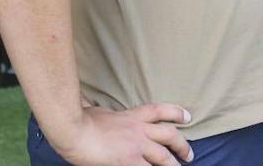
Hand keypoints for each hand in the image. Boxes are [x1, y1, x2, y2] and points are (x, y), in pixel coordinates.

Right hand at [56, 104, 193, 165]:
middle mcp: (138, 129)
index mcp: (131, 116)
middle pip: (169, 135)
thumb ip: (98, 109)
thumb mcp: (94, 109)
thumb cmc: (78, 119)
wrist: (72, 129)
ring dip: (173, 164)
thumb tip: (88, 102)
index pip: (160, 110)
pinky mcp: (129, 161)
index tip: (187, 117)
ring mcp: (136, 146)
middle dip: (182, 145)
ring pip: (164, 156)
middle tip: (189, 154)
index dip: (176, 113)